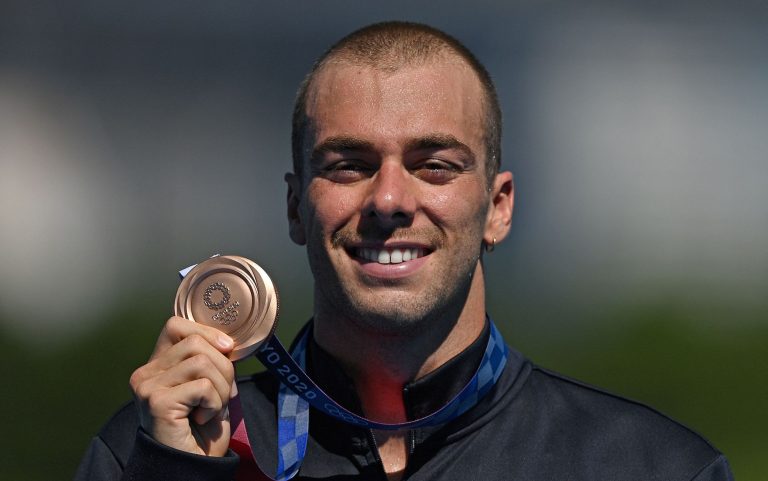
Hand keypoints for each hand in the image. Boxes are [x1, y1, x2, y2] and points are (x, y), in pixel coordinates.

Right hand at [129, 316, 235, 455]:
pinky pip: (204, 386)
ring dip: (221, 388)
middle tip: (221, 395)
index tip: (227, 349)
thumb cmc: (200, 430)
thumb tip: (227, 342)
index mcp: (157, 365)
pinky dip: (214, 403)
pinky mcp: (157, 401)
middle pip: (196, 342)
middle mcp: (145, 373)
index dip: (207, 332)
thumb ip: (211, 361)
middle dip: (223, 367)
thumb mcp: (210, 386)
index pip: (176, 325)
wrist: (191, 466)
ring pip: (202, 362)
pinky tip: (202, 419)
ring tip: (211, 409)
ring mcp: (148, 386)